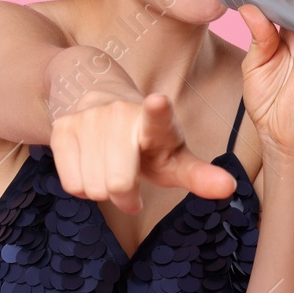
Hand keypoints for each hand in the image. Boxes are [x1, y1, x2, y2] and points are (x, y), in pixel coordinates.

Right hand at [50, 92, 237, 213]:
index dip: (156, 112)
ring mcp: (88, 118)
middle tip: (131, 184)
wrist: (95, 96)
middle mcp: (120, 113)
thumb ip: (200, 175)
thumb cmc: (144, 140)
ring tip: (109, 171)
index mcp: (155, 120)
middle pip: (118, 184)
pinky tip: (90, 167)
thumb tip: (231, 188)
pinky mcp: (62, 126)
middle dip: (125, 196)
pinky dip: (82, 185)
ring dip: (102, 191)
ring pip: (93, 187)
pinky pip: (72, 183)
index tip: (158, 102)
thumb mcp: (173, 155)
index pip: (156, 117)